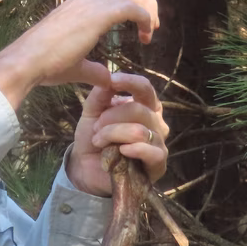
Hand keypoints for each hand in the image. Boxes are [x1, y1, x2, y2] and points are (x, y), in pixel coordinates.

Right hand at [0, 0, 158, 108]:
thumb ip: (93, 69)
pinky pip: (132, 7)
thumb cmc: (43, 64)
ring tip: (150, 30)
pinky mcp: (97, 16)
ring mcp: (90, 5)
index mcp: (76, 4)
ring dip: (147, 7)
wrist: (27, 61)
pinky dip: (145, 18)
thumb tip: (106, 78)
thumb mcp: (74, 66)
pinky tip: (145, 36)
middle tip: (153, 20)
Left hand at [67, 67, 168, 196]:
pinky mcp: (159, 164)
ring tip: (98, 141)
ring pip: (139, 131)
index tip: (112, 81)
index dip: (130, 82)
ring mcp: (159, 142)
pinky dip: (133, 149)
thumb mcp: (91, 112)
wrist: (87, 168)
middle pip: (138, 109)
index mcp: (144, 105)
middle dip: (111, 117)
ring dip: (113, 135)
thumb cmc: (93, 136)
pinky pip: (152, 152)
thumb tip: (108, 77)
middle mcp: (156, 121)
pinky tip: (120, 151)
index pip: (145, 88)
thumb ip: (100, 95)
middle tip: (95, 128)